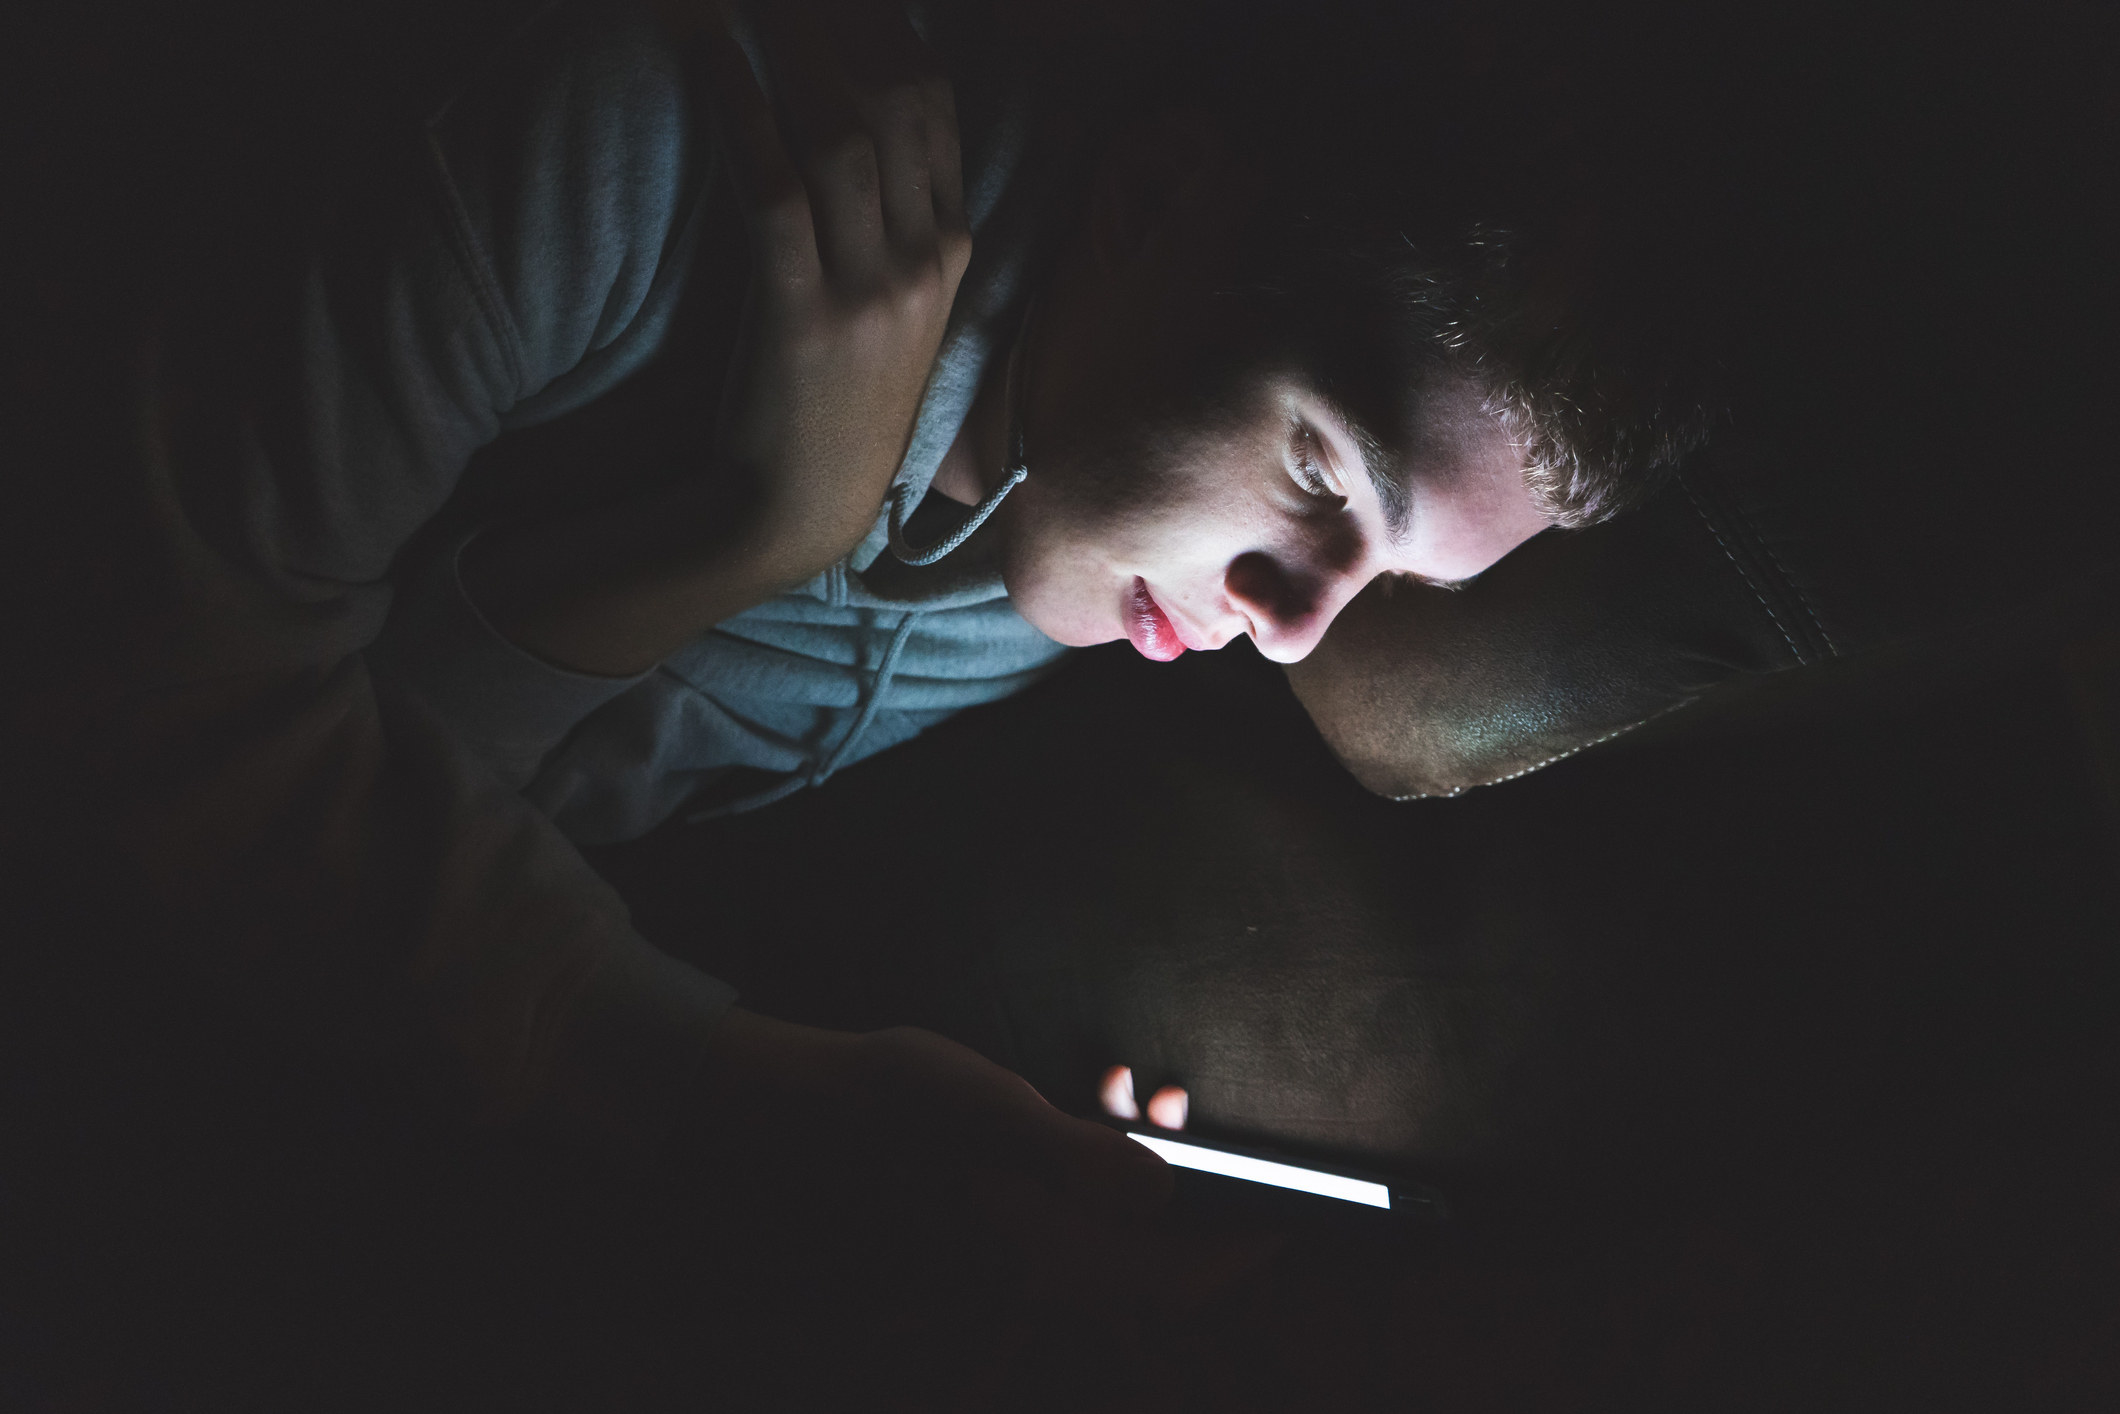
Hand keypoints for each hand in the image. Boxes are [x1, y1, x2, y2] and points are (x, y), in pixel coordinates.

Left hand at [458, 2, 970, 675]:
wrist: (795, 513)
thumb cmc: (830, 403)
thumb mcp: (893, 311)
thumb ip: (894, 222)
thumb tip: (853, 118)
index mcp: (950, 252)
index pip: (933, 105)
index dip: (881, 25)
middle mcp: (925, 263)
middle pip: (896, 97)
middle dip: (837, 18)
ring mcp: (872, 293)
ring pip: (842, 129)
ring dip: (786, 42)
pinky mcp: (805, 318)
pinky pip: (776, 186)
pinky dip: (740, 108)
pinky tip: (710, 52)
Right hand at [672, 1015, 1283, 1401]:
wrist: (779, 1107)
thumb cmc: (874, 1101)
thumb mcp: (979, 1106)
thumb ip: (1071, 1153)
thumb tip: (1161, 1186)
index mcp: (1034, 1243)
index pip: (1159, 1280)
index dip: (1232, 1257)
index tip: (1285, 1218)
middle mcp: (1028, 1257)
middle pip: (1147, 1262)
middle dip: (1195, 1197)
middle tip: (1194, 1117)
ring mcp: (1007, 1239)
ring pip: (1111, 1229)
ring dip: (1146, 1170)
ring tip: (1143, 1093)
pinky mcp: (989, 1210)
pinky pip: (1073, 1205)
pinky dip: (1101, 1161)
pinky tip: (1091, 1097)